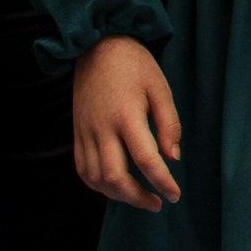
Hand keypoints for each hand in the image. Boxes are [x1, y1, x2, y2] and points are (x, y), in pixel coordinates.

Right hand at [72, 35, 180, 209]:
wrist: (96, 47)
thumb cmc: (135, 66)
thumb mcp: (160, 88)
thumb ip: (169, 124)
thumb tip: (173, 158)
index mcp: (126, 116)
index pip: (145, 160)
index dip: (161, 182)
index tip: (174, 195)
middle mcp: (101, 128)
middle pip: (115, 177)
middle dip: (137, 197)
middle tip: (157, 203)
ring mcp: (85, 132)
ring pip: (95, 178)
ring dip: (117, 195)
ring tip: (139, 197)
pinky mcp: (77, 133)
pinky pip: (82, 168)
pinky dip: (98, 184)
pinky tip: (115, 187)